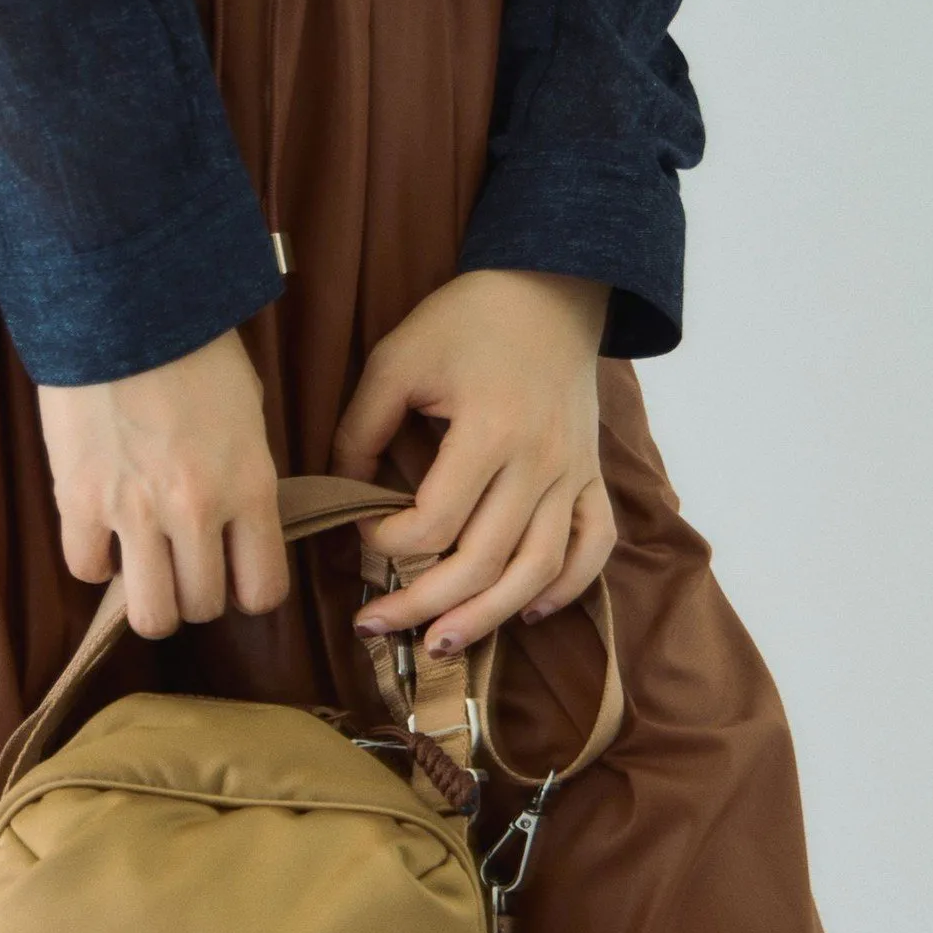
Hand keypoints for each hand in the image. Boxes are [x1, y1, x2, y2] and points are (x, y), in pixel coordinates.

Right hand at [37, 327, 288, 638]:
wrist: (122, 299)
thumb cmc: (193, 345)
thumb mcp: (247, 413)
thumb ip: (245, 477)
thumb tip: (234, 523)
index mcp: (250, 486)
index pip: (264, 590)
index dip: (250, 593)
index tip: (237, 577)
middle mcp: (197, 510)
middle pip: (203, 608)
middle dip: (196, 596)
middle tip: (184, 566)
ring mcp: (134, 510)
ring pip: (150, 614)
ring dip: (150, 599)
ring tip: (145, 569)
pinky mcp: (78, 499)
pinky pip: (86, 570)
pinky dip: (95, 563)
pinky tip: (101, 536)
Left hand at [332, 268, 615, 656]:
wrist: (550, 287)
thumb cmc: (466, 320)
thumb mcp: (396, 359)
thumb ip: (360, 430)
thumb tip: (339, 494)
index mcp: (489, 430)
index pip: (433, 521)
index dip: (386, 542)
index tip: (361, 534)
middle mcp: (538, 462)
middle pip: (482, 562)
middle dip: (422, 605)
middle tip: (374, 626)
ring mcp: (572, 473)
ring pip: (537, 570)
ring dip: (489, 618)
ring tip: (441, 645)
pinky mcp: (592, 476)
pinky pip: (593, 545)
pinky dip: (568, 586)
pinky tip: (530, 612)